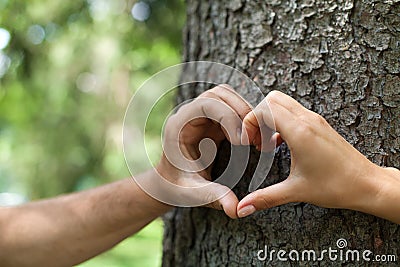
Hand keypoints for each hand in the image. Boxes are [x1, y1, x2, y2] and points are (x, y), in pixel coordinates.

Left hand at [156, 84, 251, 218]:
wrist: (170, 183)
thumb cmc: (177, 187)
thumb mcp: (193, 193)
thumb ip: (213, 197)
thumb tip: (235, 210)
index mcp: (179, 126)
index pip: (206, 104)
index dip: (228, 117)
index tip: (242, 142)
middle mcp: (191, 115)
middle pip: (219, 93)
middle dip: (241, 110)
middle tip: (254, 139)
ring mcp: (202, 116)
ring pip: (228, 96)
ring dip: (246, 111)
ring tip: (256, 138)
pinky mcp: (214, 121)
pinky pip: (233, 109)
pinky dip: (247, 118)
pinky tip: (254, 139)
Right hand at [237, 90, 388, 217]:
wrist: (367, 184)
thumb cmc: (337, 186)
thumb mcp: (296, 191)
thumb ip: (266, 198)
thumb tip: (243, 208)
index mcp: (300, 132)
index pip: (265, 108)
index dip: (249, 122)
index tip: (248, 142)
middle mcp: (308, 120)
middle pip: (272, 99)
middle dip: (257, 117)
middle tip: (255, 140)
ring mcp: (315, 120)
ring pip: (284, 103)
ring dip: (269, 119)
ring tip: (266, 144)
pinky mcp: (320, 125)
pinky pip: (294, 112)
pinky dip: (281, 122)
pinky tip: (281, 144)